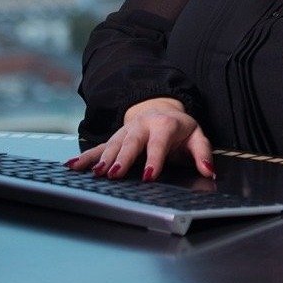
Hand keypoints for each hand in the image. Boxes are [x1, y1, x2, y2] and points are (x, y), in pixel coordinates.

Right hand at [65, 97, 216, 180]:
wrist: (160, 107)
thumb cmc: (179, 128)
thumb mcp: (196, 136)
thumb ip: (202, 153)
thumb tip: (208, 170)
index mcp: (164, 126)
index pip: (159, 143)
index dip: (155, 159)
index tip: (150, 175)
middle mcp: (142, 127)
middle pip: (131, 143)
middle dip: (122, 158)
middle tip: (114, 174)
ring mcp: (126, 131)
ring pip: (113, 145)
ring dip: (103, 159)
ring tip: (96, 173)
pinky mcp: (115, 138)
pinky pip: (99, 147)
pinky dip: (86, 157)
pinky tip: (73, 166)